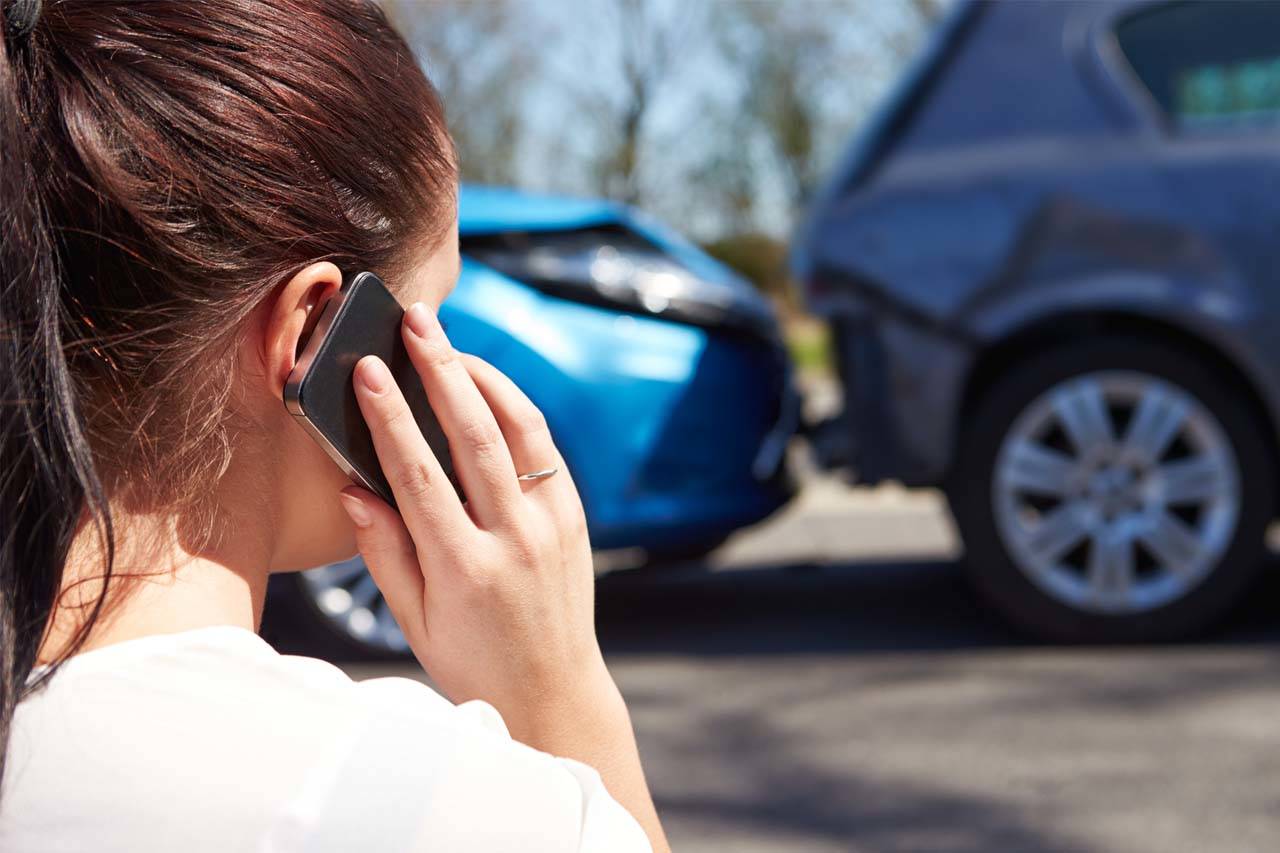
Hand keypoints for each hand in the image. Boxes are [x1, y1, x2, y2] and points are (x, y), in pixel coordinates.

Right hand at [337, 301, 669, 851]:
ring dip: (483, 376)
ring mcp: (552, 525)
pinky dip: (515, 409)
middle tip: (416, 321)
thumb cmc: (472, 661)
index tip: (367, 370)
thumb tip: (354, 488)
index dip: (390, 417)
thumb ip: (384, 553)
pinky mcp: (575, 518)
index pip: (419, 475)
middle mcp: (514, 540)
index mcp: (464, 569)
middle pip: (475, 435)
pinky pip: (544, 448)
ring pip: (520, 430)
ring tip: (449, 341)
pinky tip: (486, 385)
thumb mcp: (414, 622)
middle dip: (440, 369)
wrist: (553, 691)